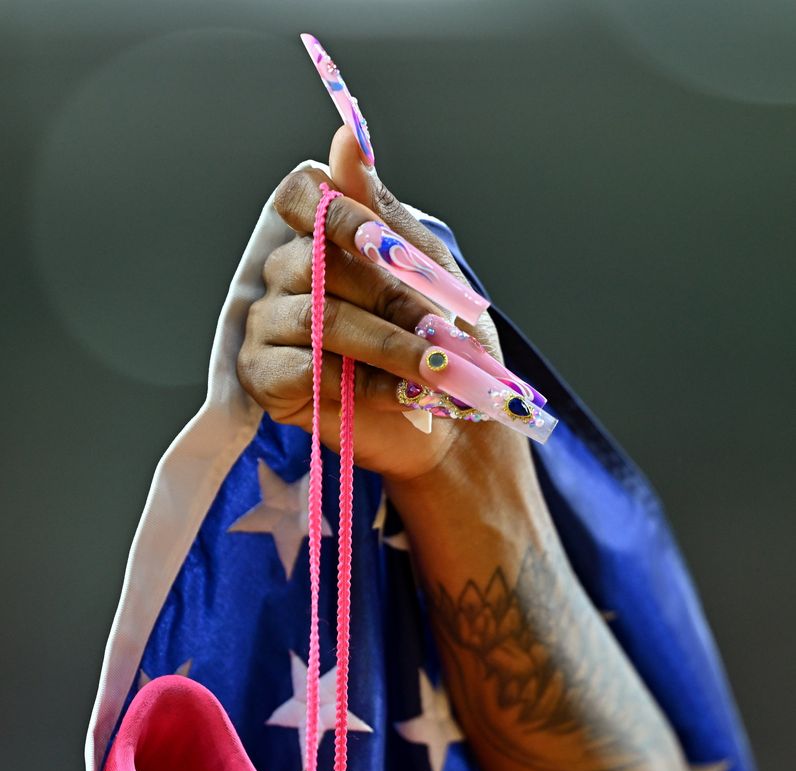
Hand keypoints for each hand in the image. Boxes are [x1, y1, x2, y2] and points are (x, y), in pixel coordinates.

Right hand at [236, 125, 505, 483]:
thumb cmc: (439, 341)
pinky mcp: (264, 377)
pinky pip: (305, 370)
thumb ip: (382, 210)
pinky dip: (360, 384)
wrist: (448, 420)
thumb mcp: (426, 269)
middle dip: (390, 298)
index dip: (338, 212)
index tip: (383, 243)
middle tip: (442, 331)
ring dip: (388, 345)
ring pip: (318, 319)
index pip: (300, 196)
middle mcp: (284, 273)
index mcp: (319, 237)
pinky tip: (399, 396)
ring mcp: (268, 324)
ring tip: (437, 369)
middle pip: (318, 263)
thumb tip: (347, 134)